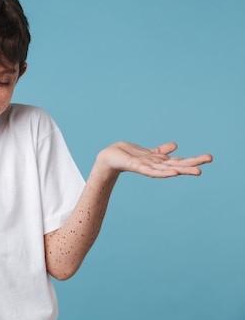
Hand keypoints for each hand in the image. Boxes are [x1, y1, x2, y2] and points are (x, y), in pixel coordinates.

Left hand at [97, 142, 212, 177]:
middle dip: (193, 164)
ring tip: (197, 171)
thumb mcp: (148, 152)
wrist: (110, 158)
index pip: (179, 160)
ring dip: (183, 170)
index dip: (193, 159)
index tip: (209, 158)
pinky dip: (163, 173)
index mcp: (159, 162)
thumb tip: (176, 146)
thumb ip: (161, 151)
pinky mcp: (137, 167)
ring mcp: (147, 167)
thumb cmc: (128, 156)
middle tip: (210, 161)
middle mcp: (156, 166)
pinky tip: (173, 173)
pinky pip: (152, 171)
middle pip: (177, 165)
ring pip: (168, 169)